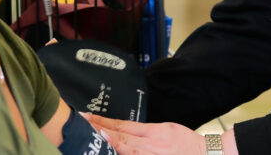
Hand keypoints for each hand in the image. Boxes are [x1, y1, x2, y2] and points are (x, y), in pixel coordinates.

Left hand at [82, 113, 205, 154]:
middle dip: (101, 131)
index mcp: (155, 132)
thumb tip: (128, 130)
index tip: (92, 119)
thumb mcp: (168, 129)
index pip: (125, 126)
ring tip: (91, 139)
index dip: (107, 123)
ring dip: (107, 145)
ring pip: (124, 152)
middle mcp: (151, 146)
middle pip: (121, 138)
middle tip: (84, 125)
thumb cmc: (186, 143)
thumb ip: (148, 131)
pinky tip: (111, 153)